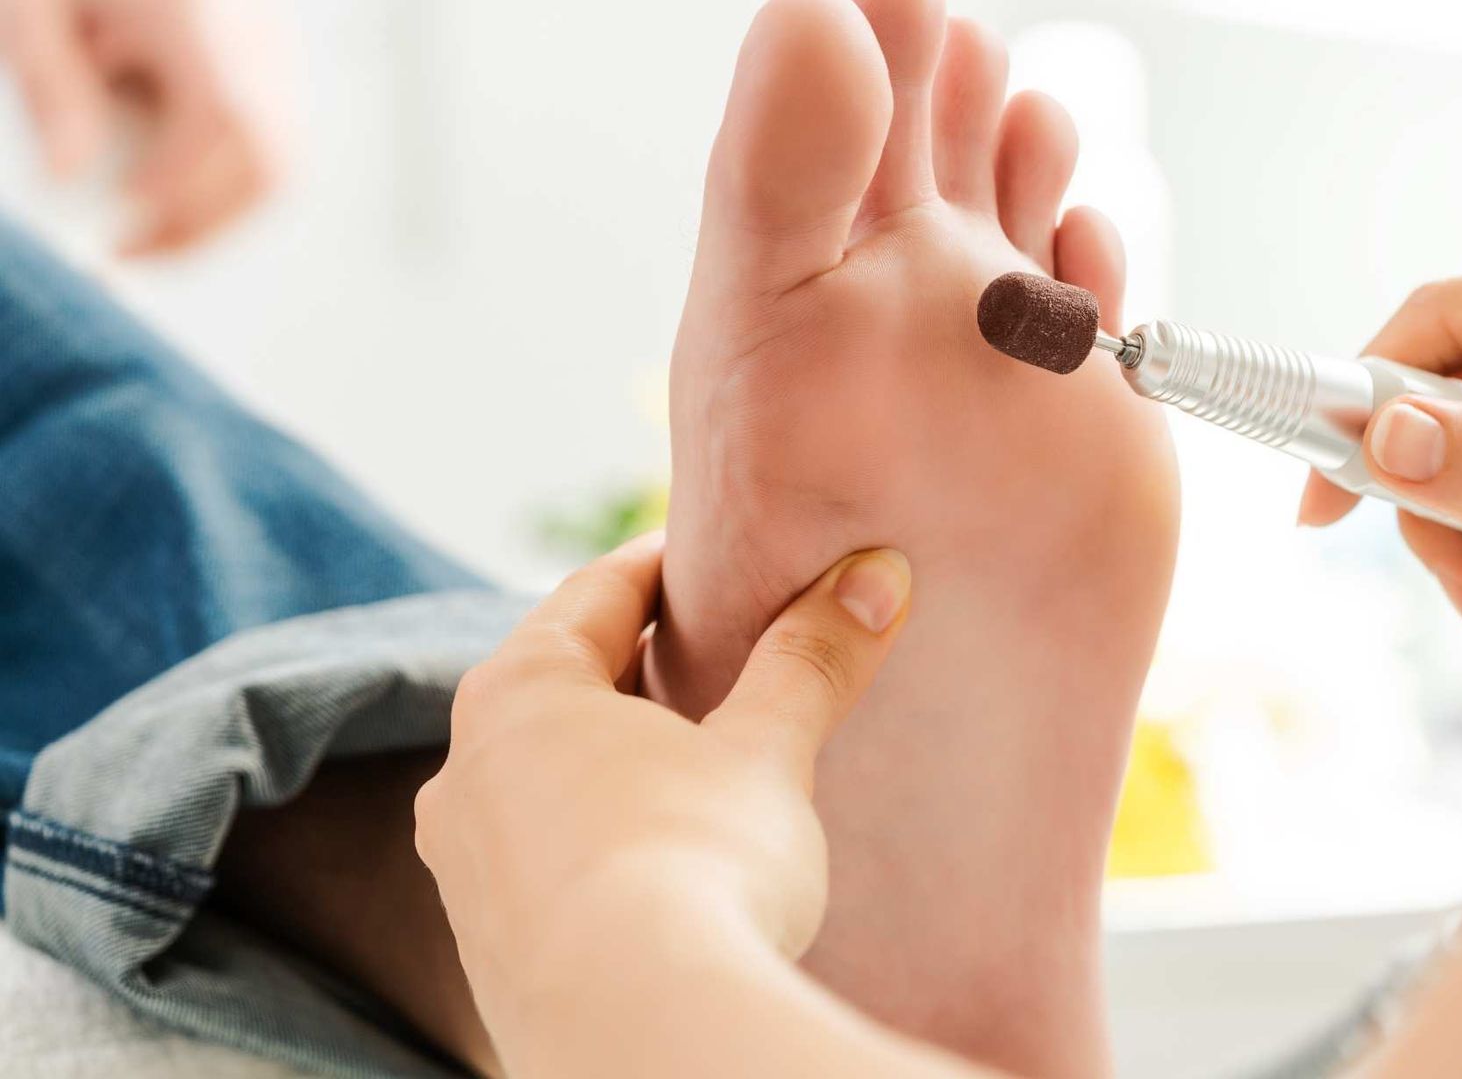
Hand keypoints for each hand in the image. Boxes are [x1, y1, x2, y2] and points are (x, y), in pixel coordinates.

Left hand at [0, 0, 275, 254]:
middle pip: (270, 160)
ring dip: (212, 205)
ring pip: (278, 160)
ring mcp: (273, 49)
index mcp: (200, 15)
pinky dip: (217, 174)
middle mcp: (256, 35)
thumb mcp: (30, 4)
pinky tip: (159, 167)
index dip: (177, 182)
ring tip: (142, 218)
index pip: (222, 115)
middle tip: (129, 248)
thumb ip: (52, 89)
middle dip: (201, 221)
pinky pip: (267, 139)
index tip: (118, 221)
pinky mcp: (269, 60)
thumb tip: (72, 181)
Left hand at [414, 533, 911, 1074]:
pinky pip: (543, 865)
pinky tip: (659, 867)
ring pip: (542, 783)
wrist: (643, 1038)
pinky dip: (598, 843)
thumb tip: (876, 573)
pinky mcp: (487, 954)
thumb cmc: (698, 865)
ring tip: (694, 766)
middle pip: (559, 688)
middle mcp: (466, 774)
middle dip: (638, 669)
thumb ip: (811, 659)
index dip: (663, 567)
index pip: (595, 596)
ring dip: (611, 763)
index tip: (715, 552)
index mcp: (518, 695)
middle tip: (717, 656)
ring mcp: (465, 873)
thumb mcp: (767, 752)